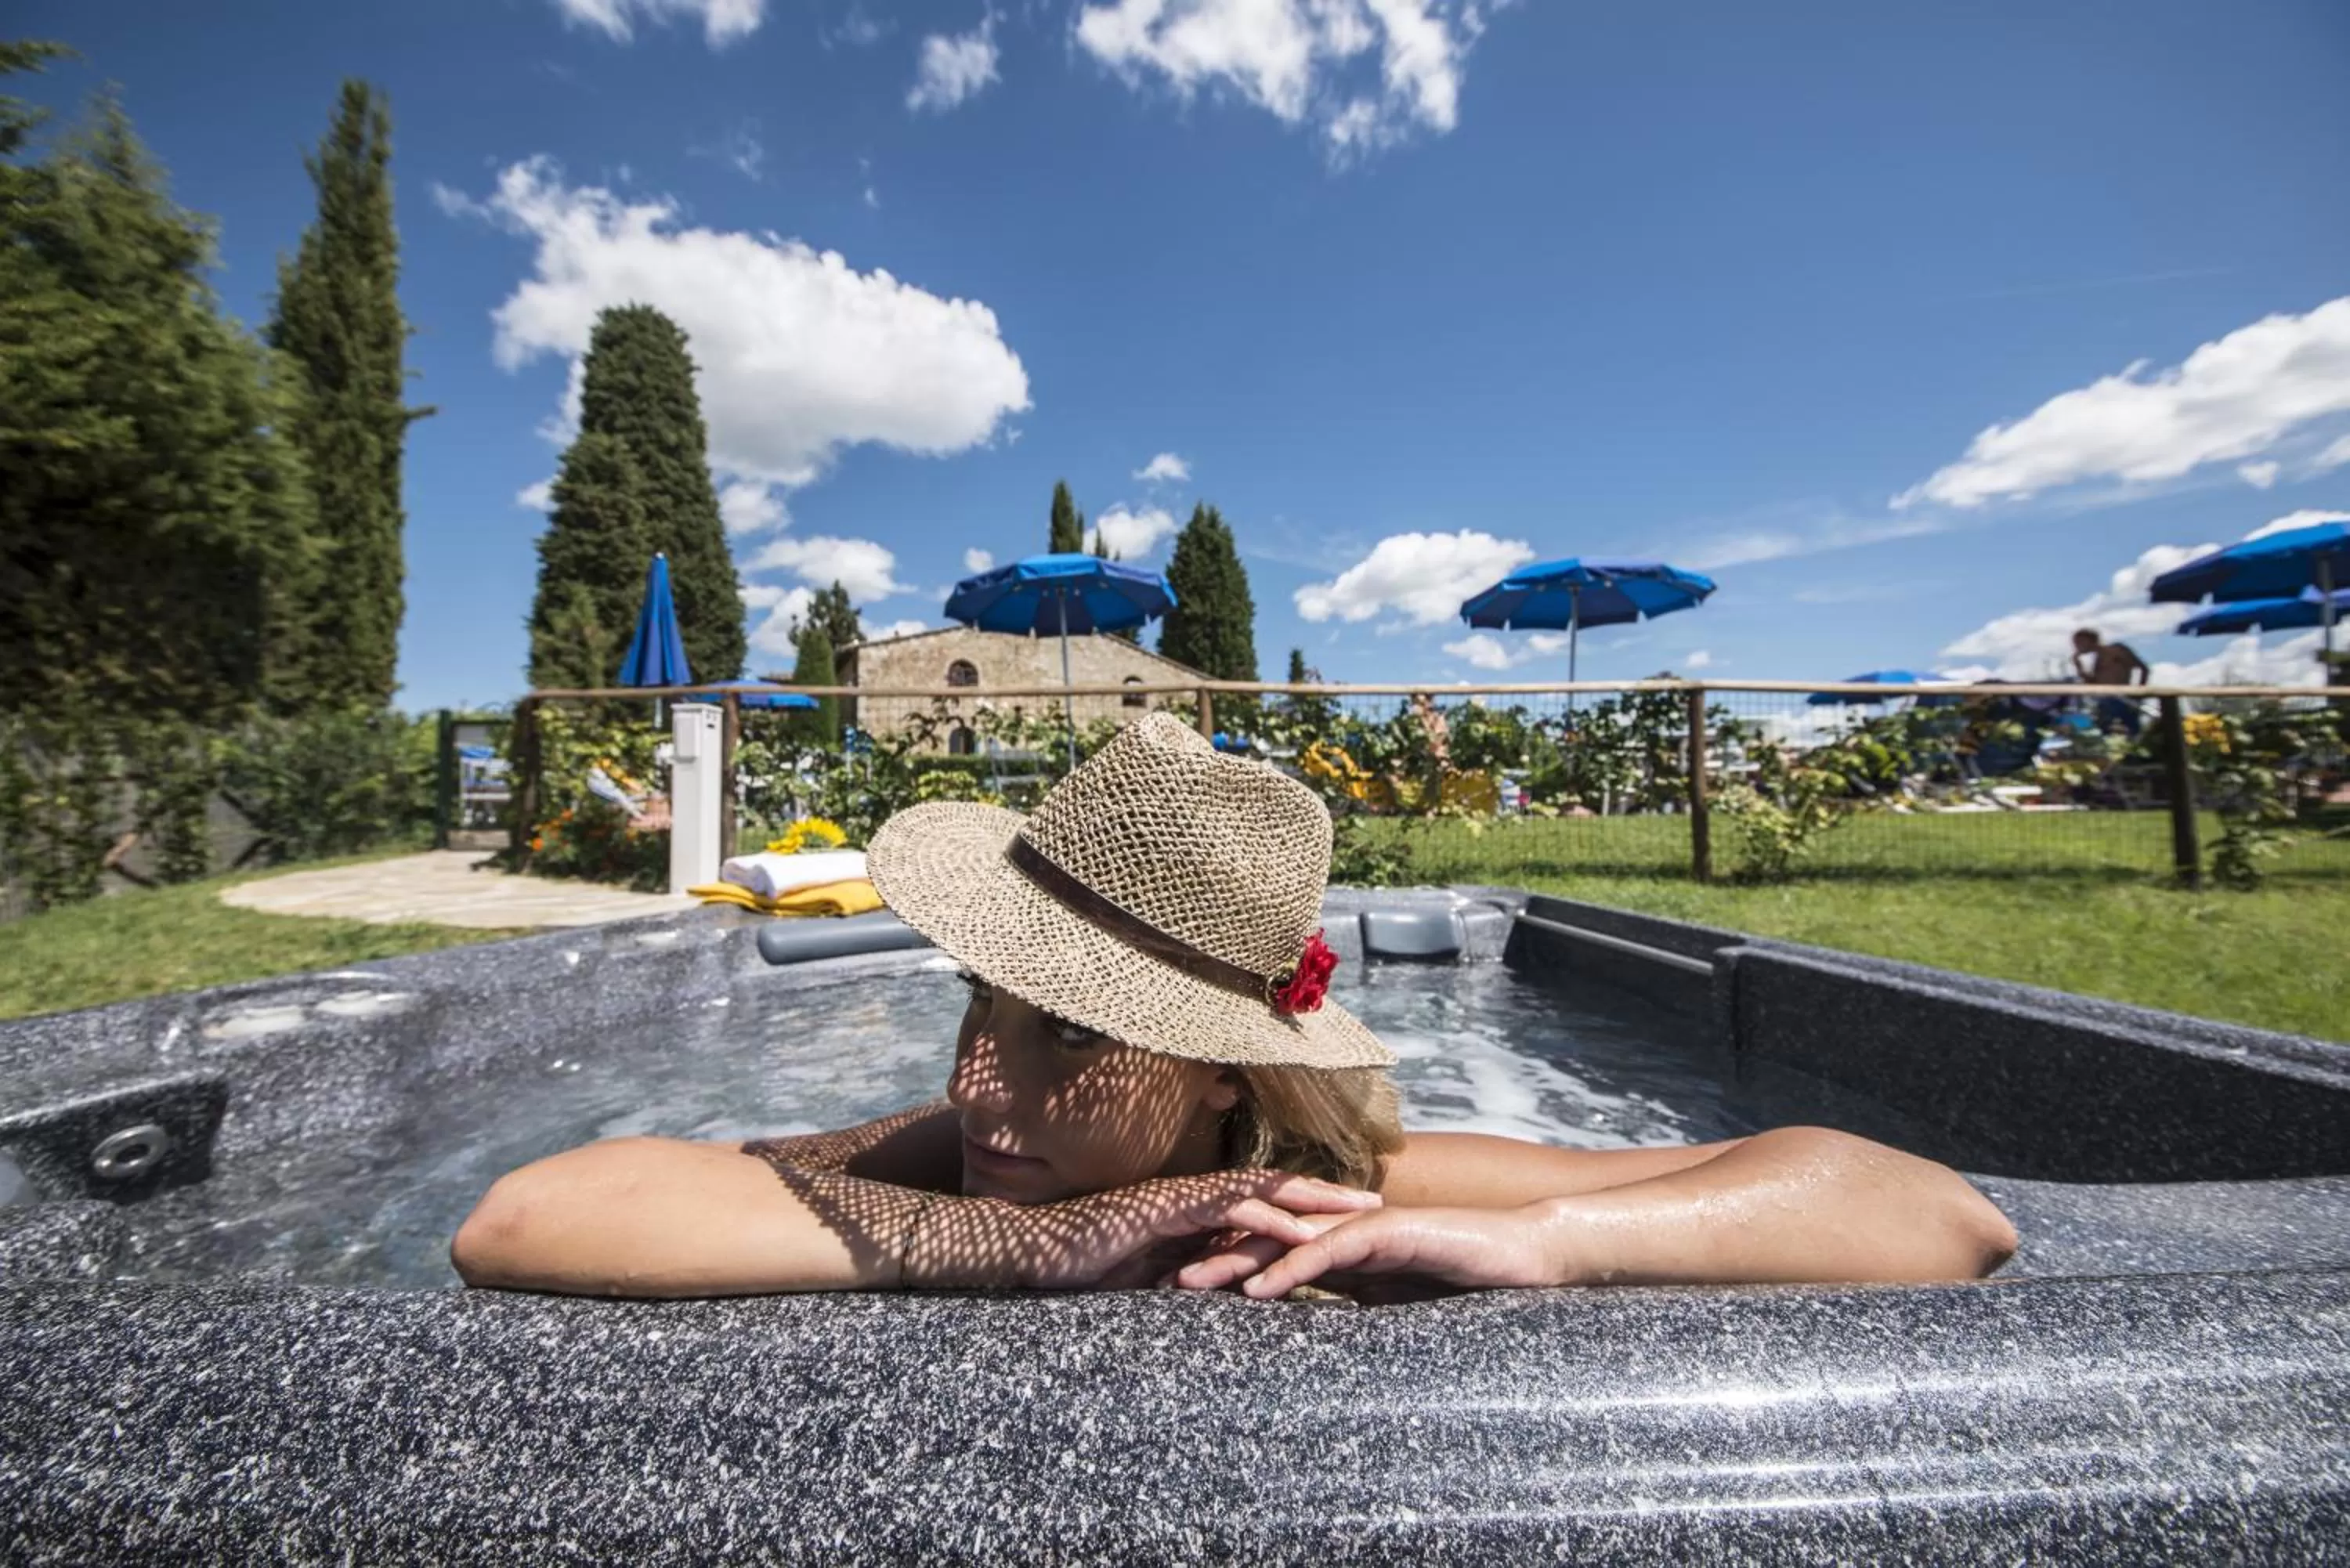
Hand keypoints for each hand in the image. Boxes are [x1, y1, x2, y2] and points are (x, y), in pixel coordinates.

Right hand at [921, 1172, 1380, 1290]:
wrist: (1030, 1252)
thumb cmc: (1082, 1266)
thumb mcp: (1149, 1277)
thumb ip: (1186, 1276)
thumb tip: (1224, 1292)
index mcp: (1192, 1210)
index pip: (1261, 1199)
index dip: (1305, 1202)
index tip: (1348, 1211)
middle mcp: (1193, 1196)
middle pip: (1273, 1185)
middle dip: (1326, 1191)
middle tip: (1377, 1197)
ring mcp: (1180, 1198)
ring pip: (1260, 1189)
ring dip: (1312, 1197)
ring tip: (1357, 1207)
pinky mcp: (1164, 1209)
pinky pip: (1224, 1208)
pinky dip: (1266, 1216)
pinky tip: (1300, 1227)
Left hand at [1177, 1203, 1569, 1299]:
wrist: (1520, 1254)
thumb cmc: (1464, 1277)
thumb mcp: (1392, 1302)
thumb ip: (1352, 1305)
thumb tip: (1314, 1336)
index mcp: (1338, 1244)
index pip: (1268, 1250)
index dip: (1223, 1264)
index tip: (1176, 1287)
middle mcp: (1340, 1227)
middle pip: (1260, 1237)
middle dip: (1208, 1256)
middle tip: (1156, 1281)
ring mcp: (1359, 1224)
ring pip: (1283, 1239)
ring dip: (1233, 1262)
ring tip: (1189, 1283)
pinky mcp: (1384, 1233)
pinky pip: (1328, 1253)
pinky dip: (1290, 1270)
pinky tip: (1258, 1290)